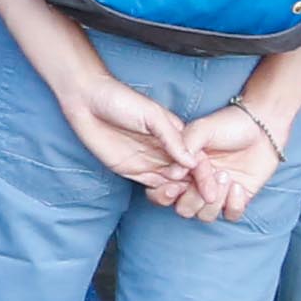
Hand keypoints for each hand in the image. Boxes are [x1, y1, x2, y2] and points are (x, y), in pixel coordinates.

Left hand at [49, 64, 198, 200]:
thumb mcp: (152, 115)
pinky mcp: (131, 169)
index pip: (196, 158)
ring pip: (171, 183)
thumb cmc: (120, 100)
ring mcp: (149, 161)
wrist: (87, 101)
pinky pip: (151, 186)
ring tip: (187, 200)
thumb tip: (191, 162)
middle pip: (187, 174)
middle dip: (197, 188)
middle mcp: (165, 150)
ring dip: (181, 193)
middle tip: (205, 200)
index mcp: (175, 135)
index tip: (213, 188)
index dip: (205, 174)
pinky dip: (162, 194)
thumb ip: (172, 139)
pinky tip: (170, 197)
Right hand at [171, 107, 286, 219]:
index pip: (163, 192)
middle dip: (194, 198)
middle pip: (184, 209)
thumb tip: (173, 173)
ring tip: (226, 176)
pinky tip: (239, 186)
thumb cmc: (230, 124)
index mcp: (182, 169)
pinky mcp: (238, 199)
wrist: (263, 127)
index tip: (178, 184)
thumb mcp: (202, 129)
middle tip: (210, 176)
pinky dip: (234, 204)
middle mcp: (197, 184)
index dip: (165, 195)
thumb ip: (185, 147)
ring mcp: (218, 193)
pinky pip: (231, 215)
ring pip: (205, 216)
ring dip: (215, 201)